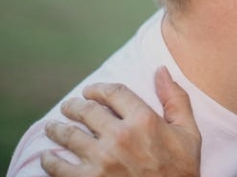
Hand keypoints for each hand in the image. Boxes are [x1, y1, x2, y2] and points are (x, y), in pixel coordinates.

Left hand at [41, 66, 201, 176]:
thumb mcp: (188, 134)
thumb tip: (162, 70)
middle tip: (68, 107)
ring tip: (52, 127)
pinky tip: (48, 156)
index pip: (112, 92)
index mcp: (144, 120)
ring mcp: (102, 160)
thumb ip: (176, 100)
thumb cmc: (181, 171)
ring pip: (68, 135)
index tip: (90, 92)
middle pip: (86, 110)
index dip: (98, 89)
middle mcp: (120, 136)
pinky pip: (58, 166)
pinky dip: (49, 160)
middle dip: (74, 106)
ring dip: (57, 129)